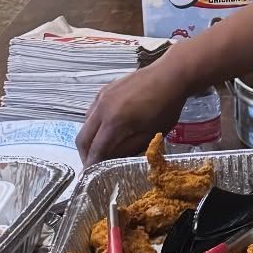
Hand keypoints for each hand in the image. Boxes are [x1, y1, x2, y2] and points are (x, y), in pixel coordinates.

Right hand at [76, 61, 190, 164]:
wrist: (170, 75)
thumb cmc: (166, 107)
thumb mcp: (151, 133)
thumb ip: (128, 148)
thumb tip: (111, 159)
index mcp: (114, 122)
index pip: (95, 150)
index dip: (91, 166)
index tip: (89, 177)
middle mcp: (102, 109)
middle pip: (82, 138)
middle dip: (85, 155)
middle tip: (93, 166)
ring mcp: (101, 97)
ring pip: (85, 124)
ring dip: (88, 140)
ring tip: (99, 149)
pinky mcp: (104, 90)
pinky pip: (91, 112)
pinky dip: (93, 125)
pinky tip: (105, 129)